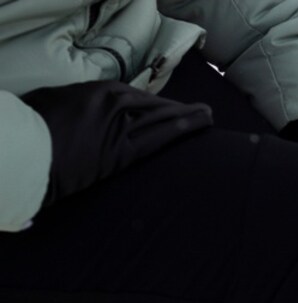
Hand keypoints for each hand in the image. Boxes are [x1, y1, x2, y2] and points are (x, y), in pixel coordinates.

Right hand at [22, 81, 212, 208]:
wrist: (29, 152)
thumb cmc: (35, 125)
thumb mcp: (56, 99)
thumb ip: (80, 100)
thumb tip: (89, 106)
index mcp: (99, 90)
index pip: (139, 97)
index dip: (158, 104)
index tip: (172, 107)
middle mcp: (115, 106)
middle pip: (156, 108)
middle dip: (181, 110)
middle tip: (204, 111)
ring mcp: (121, 130)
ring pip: (162, 121)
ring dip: (189, 119)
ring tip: (208, 118)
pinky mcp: (122, 155)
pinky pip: (157, 142)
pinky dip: (179, 133)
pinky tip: (196, 128)